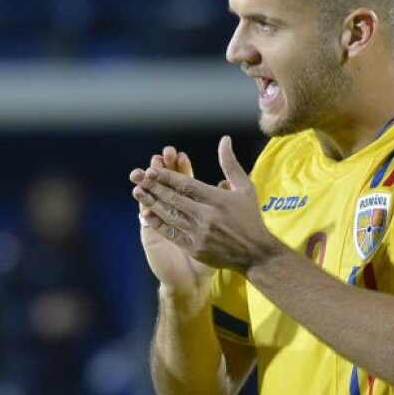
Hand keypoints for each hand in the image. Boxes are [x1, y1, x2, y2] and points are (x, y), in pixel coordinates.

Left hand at [132, 136, 279, 273]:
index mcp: (219, 199)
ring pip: (171, 215)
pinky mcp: (195, 248)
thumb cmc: (250, 217)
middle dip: (154, 186)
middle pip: (175, 199)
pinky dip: (158, 223)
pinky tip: (146, 214)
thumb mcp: (245, 188)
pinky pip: (172, 234)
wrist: (256, 254)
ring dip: (152, 203)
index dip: (167, 176)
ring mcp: (200, 233)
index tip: (152, 169)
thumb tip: (224, 139)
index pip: (187, 185)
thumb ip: (230, 164)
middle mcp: (208, 216)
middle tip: (137, 176)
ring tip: (138, 192)